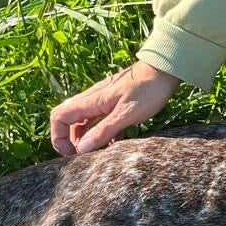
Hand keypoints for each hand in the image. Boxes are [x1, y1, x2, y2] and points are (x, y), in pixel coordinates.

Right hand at [49, 61, 179, 155]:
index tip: (72, 154)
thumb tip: (81, 149)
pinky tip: (117, 143)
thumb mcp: (127, 114)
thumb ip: (103, 131)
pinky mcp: (116, 102)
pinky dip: (105, 133)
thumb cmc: (148, 89)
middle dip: (73, 141)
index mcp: (91, 101)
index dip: (58, 138)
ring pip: (86, 122)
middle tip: (86, 157)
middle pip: (70, 121)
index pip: (59, 117)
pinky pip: (102, 120)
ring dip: (89, 138)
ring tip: (102, 154)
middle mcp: (93, 99)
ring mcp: (104, 100)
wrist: (166, 68)